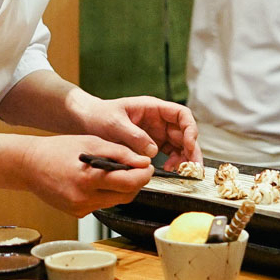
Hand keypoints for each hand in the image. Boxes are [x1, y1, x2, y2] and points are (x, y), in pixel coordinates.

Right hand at [18, 135, 153, 217]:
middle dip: (136, 183)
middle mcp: (85, 198)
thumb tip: (143, 162)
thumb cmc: (57, 150)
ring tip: (114, 173)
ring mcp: (80, 209)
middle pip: (126, 196)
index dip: (144, 175)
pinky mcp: (77, 213)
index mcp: (89, 179)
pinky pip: (101, 205)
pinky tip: (96, 182)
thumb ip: (120, 152)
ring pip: (115, 202)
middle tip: (136, 169)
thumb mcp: (91, 142)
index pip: (129, 183)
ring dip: (121, 189)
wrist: (29, 165)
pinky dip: (105, 194)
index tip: (148, 167)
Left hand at [84, 96, 202, 170]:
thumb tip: (153, 152)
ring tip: (181, 171)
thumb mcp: (115, 123)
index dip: (190, 129)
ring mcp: (156, 134)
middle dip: (191, 150)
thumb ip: (134, 136)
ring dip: (183, 158)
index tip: (188, 144)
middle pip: (184, 133)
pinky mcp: (150, 146)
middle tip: (192, 167)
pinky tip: (168, 170)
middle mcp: (159, 120)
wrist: (86, 122)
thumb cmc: (99, 116)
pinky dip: (172, 163)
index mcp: (153, 108)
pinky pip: (168, 154)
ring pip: (179, 145)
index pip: (181, 115)